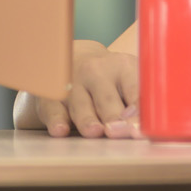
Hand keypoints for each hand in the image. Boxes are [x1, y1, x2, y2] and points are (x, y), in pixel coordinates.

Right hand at [21, 39, 138, 137]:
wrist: (74, 59)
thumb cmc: (111, 80)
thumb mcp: (131, 81)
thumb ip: (139, 104)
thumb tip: (140, 129)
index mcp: (122, 67)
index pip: (134, 90)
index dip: (138, 112)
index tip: (139, 130)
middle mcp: (96, 71)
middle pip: (106, 98)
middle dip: (113, 117)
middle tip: (118, 132)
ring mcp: (71, 82)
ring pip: (80, 105)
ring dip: (87, 120)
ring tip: (94, 131)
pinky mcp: (50, 96)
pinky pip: (53, 109)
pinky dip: (56, 120)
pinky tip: (61, 130)